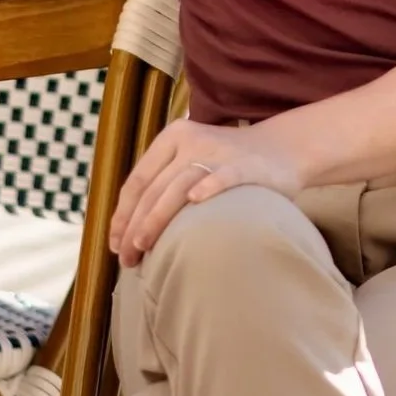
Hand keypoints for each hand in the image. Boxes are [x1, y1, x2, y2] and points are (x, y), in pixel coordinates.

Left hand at [108, 117, 303, 267]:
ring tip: (143, 245)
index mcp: (173, 137)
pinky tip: (196, 201)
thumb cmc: (225, 165)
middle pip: (155, 188)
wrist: (281, 149)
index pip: (138, 179)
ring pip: (180, 185)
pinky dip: (210, 186)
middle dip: (136, 225)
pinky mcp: (247, 164)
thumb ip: (163, 185)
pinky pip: (225, 176)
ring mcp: (220, 151)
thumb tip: (127, 231)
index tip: (114, 244)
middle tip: (126, 259)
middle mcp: (192, 140)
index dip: (122, 214)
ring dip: (158, 217)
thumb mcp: (190, 162)